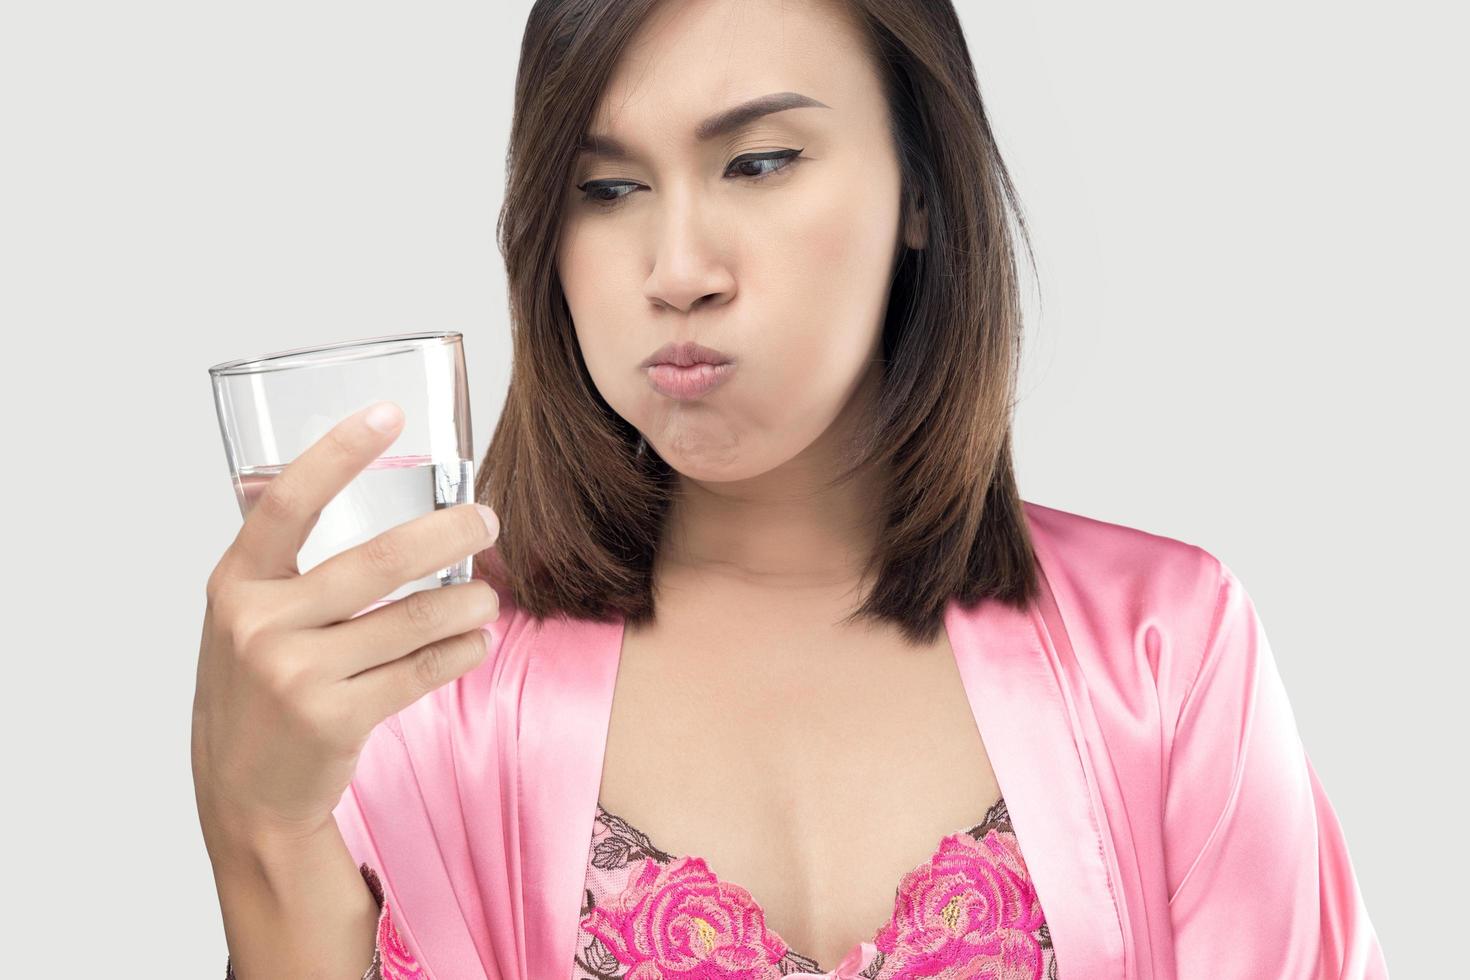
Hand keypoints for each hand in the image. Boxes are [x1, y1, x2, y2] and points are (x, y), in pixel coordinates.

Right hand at [191, 401, 500, 848]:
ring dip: (467, 602)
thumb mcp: (247, 618)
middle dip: (448, 534)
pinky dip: (459, 652)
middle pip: (378, 560)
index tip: (388, 411)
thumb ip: (286, 565)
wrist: (244, 793)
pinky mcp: (335, 718)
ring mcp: (296, 675)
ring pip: (411, 619)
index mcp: (236, 584)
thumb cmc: (257, 687)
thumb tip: (365, 494)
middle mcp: (260, 624)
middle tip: (488, 520)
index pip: (288, 502)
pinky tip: (475, 641)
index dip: (338, 452)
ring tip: (490, 596)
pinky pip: (420, 671)